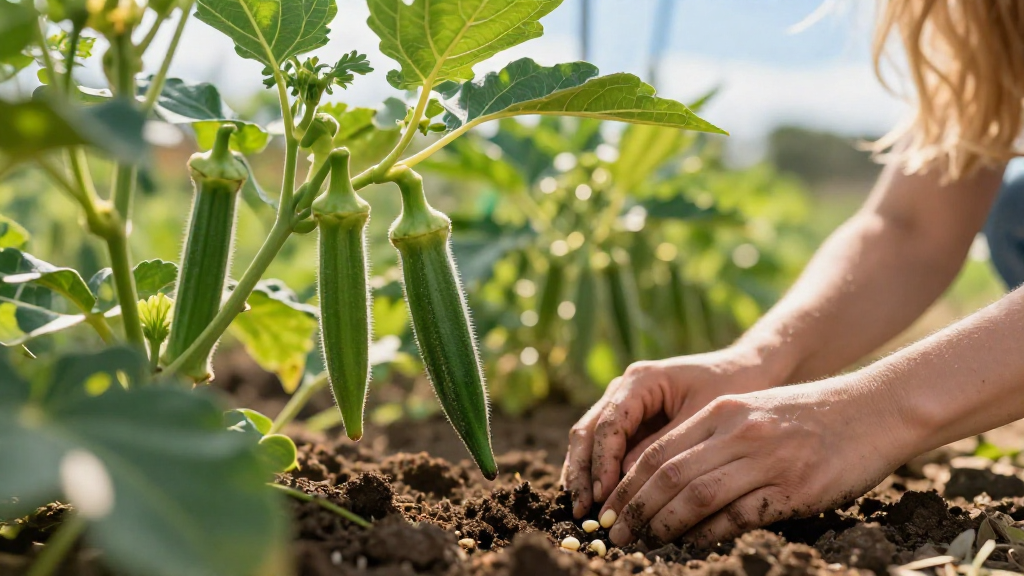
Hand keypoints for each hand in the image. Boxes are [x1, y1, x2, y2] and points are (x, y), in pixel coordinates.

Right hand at [560, 347, 787, 517]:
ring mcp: (622, 404)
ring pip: (588, 440)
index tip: (603, 495)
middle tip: (582, 510)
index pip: (609, 424)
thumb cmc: (731, 388)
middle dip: (582, 472)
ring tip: (582, 511)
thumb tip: (627, 480)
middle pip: (587, 431)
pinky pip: (604, 447)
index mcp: (640, 380)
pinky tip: (595, 500)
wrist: (744, 370)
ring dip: (584, 475)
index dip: (602, 461)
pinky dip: (597, 472)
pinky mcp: (629, 421)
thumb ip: (665, 447)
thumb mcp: (702, 418)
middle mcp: (623, 389)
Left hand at [599, 376, 913, 545]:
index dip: (627, 485)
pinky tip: (694, 546)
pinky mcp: (796, 487)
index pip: (658, 451)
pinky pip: (741, 515)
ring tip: (645, 544)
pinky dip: (712, 534)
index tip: (609, 510)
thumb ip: (712, 436)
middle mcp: (739, 432)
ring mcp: (768, 459)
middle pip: (670, 475)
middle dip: (635, 510)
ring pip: (698, 496)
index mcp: (723, 412)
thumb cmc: (811, 415)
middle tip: (615, 536)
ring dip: (665, 525)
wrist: (875, 408)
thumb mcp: (753, 410)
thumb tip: (667, 478)